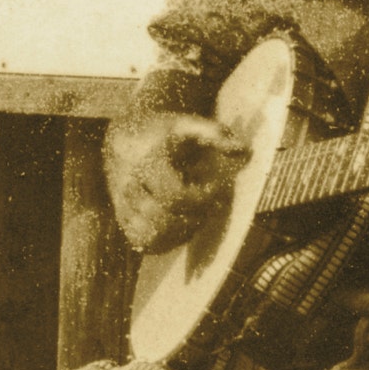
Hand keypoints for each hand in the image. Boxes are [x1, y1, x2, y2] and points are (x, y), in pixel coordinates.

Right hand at [105, 113, 247, 253]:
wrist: (128, 139)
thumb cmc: (164, 133)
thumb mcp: (189, 126)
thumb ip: (216, 134)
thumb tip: (245, 150)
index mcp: (147, 163)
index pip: (173, 196)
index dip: (201, 198)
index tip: (216, 187)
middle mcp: (129, 187)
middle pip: (162, 220)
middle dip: (193, 216)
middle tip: (209, 203)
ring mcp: (124, 206)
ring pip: (151, 236)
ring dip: (180, 231)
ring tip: (195, 213)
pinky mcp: (124, 219)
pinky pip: (144, 243)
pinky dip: (166, 240)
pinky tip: (181, 223)